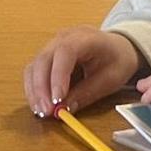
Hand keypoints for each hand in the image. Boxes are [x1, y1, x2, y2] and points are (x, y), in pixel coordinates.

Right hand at [24, 26, 142, 117]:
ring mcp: (52, 45)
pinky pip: (33, 71)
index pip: (65, 52)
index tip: (57, 100)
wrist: (117, 47)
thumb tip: (64, 109)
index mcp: (85, 38)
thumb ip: (87, 93)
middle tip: (46, 111)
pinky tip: (39, 105)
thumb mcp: (110, 80)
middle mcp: (63, 38)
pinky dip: (34, 89)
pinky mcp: (47, 56)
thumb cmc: (116, 60)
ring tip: (41, 112)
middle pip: (43, 59)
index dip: (58, 77)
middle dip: (41, 88)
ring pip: (34, 66)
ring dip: (34, 91)